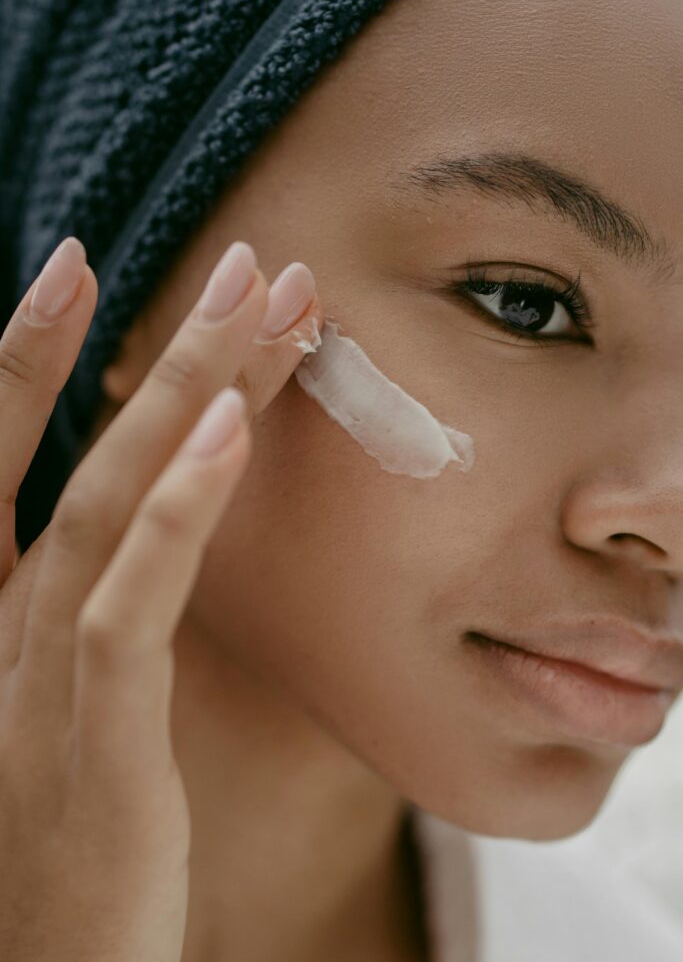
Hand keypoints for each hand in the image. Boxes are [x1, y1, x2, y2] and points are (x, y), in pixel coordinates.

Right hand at [0, 237, 322, 960]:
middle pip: (69, 454)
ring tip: (261, 305)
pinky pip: (133, 602)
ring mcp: (30, 680)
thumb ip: (92, 608)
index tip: (78, 264)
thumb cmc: (59, 839)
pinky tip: (236, 432)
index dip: (29, 355)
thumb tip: (155, 521)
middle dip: (150, 349)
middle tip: (233, 259)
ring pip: (108, 503)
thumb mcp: (65, 703)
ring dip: (186, 394)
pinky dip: (179, 511)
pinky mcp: (90, 742)